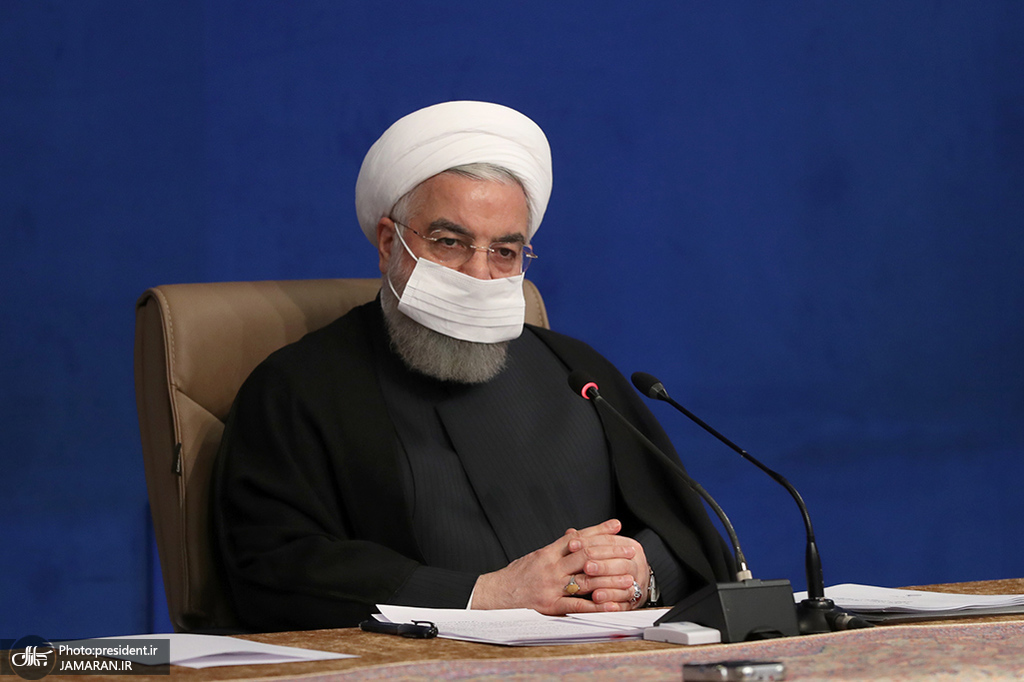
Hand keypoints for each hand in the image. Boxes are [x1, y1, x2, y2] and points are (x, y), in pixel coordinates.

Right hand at [471, 519, 648, 614]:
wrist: (494, 595)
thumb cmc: (515, 577)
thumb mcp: (535, 556)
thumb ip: (556, 549)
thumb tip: (573, 536)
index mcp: (548, 553)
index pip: (578, 537)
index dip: (599, 530)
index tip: (616, 526)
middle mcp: (551, 567)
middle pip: (586, 555)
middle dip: (611, 552)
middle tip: (630, 550)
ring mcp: (551, 586)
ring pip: (585, 580)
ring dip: (610, 579)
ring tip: (628, 578)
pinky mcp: (549, 605)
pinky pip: (576, 605)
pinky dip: (596, 606)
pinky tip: (611, 606)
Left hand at [565, 519, 649, 610]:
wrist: (633, 584)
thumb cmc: (613, 563)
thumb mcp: (603, 550)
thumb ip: (588, 541)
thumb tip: (569, 533)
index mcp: (629, 546)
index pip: (610, 541)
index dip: (589, 542)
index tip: (571, 545)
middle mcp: (636, 563)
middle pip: (621, 562)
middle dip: (601, 565)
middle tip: (586, 567)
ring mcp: (637, 582)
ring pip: (625, 582)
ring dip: (606, 584)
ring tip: (591, 588)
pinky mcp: (634, 600)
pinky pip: (625, 601)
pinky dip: (611, 601)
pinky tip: (599, 600)